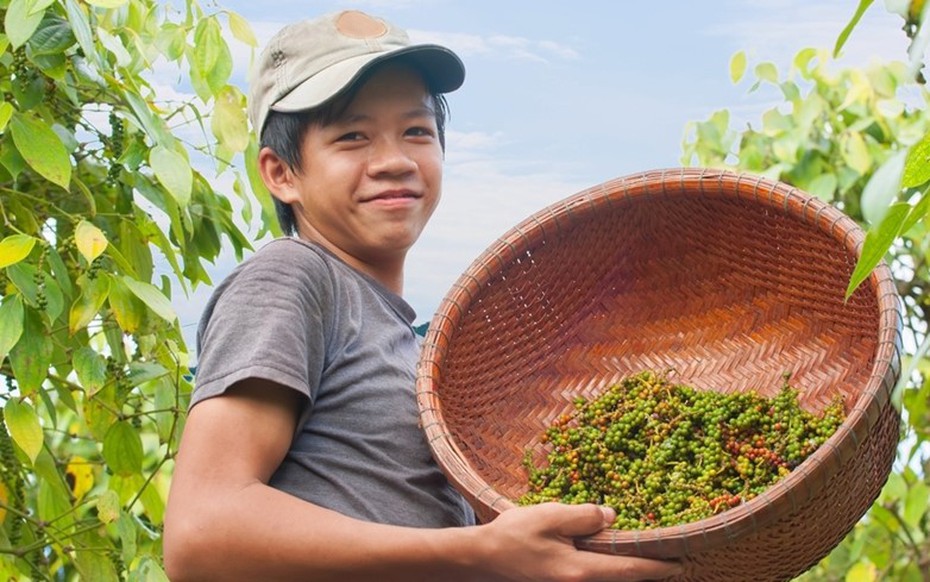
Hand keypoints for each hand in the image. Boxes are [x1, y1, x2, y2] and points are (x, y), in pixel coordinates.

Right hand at [474, 503, 682, 581]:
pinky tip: (609, 551)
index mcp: (582, 570)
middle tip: (672, 559)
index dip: (658, 566)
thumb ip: (585, 516)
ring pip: (608, 576)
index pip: (630, 569)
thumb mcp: (551, 517)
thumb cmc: (514, 536)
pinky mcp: (561, 580)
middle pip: (623, 577)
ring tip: (647, 555)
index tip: (681, 562)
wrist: (483, 558)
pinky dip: (608, 565)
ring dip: (627, 567)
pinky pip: (593, 574)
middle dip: (647, 569)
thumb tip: (612, 517)